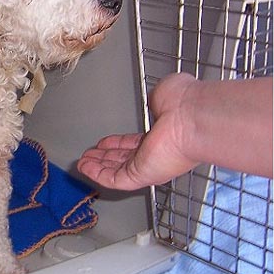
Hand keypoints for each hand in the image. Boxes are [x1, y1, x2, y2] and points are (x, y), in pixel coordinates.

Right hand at [77, 73, 198, 189]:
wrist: (192, 116)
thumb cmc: (184, 103)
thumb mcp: (164, 95)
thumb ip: (155, 100)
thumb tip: (153, 101)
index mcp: (162, 135)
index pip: (135, 144)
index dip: (117, 144)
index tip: (104, 143)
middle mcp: (156, 152)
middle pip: (124, 159)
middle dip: (104, 158)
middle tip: (89, 156)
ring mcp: (148, 165)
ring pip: (116, 171)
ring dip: (97, 167)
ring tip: (82, 163)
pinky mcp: (140, 175)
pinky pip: (114, 179)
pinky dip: (97, 175)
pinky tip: (84, 168)